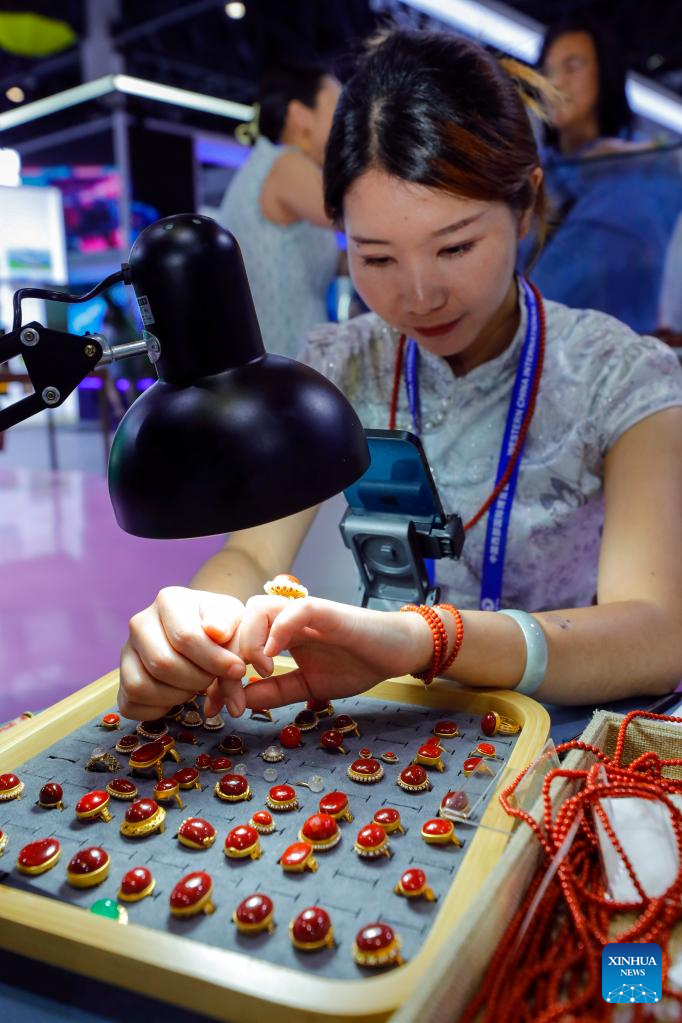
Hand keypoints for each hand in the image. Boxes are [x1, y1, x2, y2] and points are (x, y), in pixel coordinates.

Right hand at [118, 587, 246, 719]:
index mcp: (169, 600)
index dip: (215, 660)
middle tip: (214, 678)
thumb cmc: (221, 626)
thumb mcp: (235, 619)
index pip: (186, 637)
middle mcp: (140, 622)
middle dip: (197, 679)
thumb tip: (217, 633)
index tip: (238, 669)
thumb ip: (231, 629)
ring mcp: (126, 651)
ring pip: (141, 686)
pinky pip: (130, 704)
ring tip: (196, 686)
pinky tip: (177, 697)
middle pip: (162, 664)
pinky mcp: (121, 678)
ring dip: (177, 696)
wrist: (204, 632)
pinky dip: (158, 709)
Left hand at [236, 595, 431, 710]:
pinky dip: (278, 630)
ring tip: (258, 673)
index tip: (217, 705)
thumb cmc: (356, 664)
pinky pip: (295, 610)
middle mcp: (286, 618)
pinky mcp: (327, 610)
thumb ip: (276, 691)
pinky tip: (273, 658)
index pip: (235, 642)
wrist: (396, 654)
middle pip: (237, 622)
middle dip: (226, 659)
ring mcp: (305, 612)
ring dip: (248, 641)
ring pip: (258, 608)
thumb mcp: (309, 685)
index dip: (219, 671)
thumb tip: (242, 702)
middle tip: (230, 697)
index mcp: (279, 634)